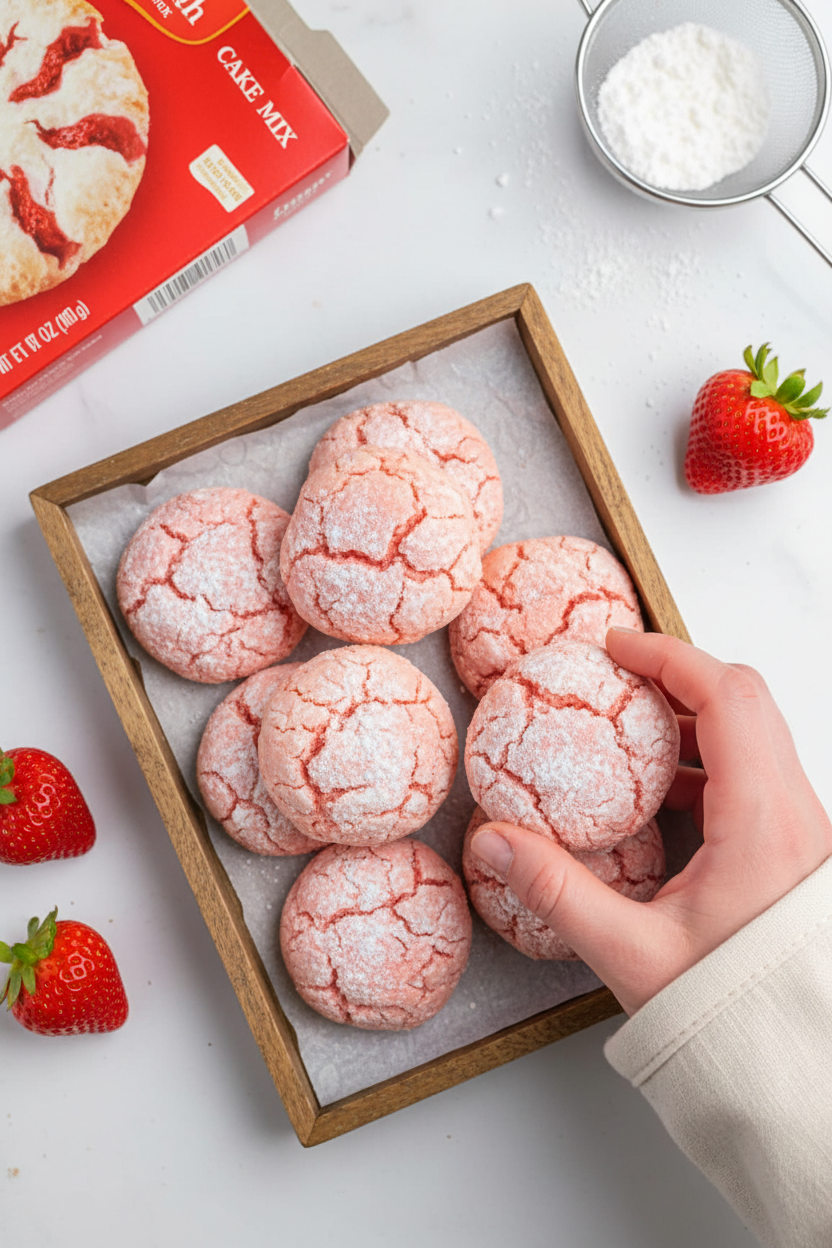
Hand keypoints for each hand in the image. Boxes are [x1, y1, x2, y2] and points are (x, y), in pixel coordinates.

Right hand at [470, 629, 831, 1015]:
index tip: (615, 647)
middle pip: (744, 701)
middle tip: (617, 678)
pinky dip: (707, 764)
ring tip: (630, 735)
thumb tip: (495, 842)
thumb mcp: (633, 955)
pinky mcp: (795, 850)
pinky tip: (659, 796)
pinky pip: (754, 776)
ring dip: (692, 721)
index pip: (725, 695)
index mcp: (765, 822)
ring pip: (754, 736)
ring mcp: (801, 831)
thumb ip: (558, 893)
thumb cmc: (736, 1017)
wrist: (799, 1069)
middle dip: (676, 677)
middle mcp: (795, 814)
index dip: (667, 656)